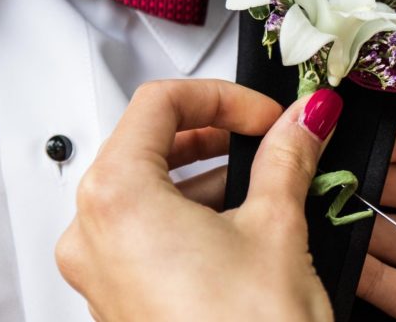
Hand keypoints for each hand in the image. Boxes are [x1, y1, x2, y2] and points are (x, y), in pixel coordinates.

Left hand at [56, 80, 343, 321]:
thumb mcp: (277, 226)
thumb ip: (287, 156)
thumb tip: (303, 120)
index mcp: (117, 198)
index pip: (159, 103)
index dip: (222, 95)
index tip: (266, 112)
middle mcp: (92, 234)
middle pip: (146, 143)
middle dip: (215, 132)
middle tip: (268, 135)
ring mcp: (100, 272)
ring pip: (147, 190)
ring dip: (207, 174)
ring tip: (267, 183)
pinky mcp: (119, 300)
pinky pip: (146, 233)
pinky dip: (191, 215)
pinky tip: (243, 227)